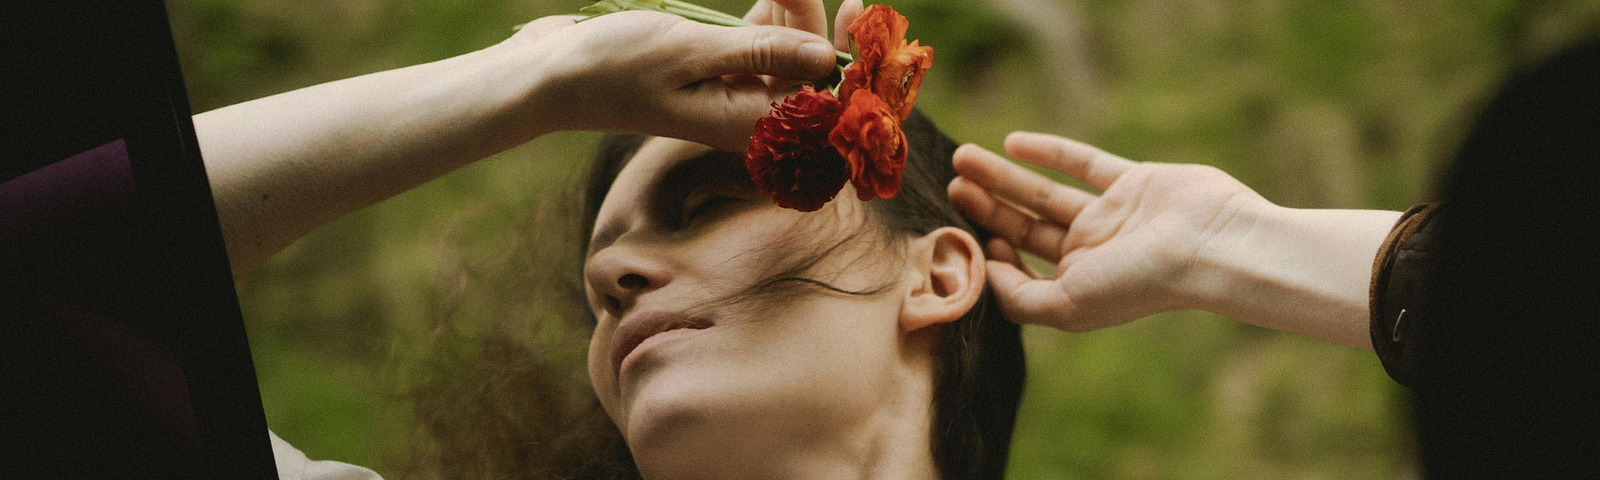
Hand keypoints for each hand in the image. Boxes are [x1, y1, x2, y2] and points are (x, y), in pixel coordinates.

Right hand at [498, 0, 856, 150]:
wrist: (554, 75)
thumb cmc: (614, 68)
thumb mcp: (692, 53)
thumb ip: (763, 52)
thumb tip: (829, 59)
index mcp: (749, 126)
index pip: (826, 105)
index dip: (852, 63)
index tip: (859, 9)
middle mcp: (748, 115)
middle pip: (813, 72)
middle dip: (814, 20)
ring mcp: (734, 92)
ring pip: (789, 49)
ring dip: (788, 9)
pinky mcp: (719, 69)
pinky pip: (762, 40)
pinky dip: (767, 12)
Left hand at [948, 132, 1270, 332]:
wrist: (1212, 246)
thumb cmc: (1141, 283)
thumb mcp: (1067, 306)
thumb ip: (1019, 297)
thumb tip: (987, 269)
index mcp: (1078, 286)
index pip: (1021, 267)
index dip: (991, 250)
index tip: (971, 235)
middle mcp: (1092, 252)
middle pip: (1026, 226)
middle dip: (987, 205)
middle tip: (952, 183)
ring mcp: (1112, 215)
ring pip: (1045, 192)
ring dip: (1003, 175)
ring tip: (964, 157)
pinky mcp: (1132, 181)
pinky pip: (1082, 162)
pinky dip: (1047, 150)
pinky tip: (1011, 142)